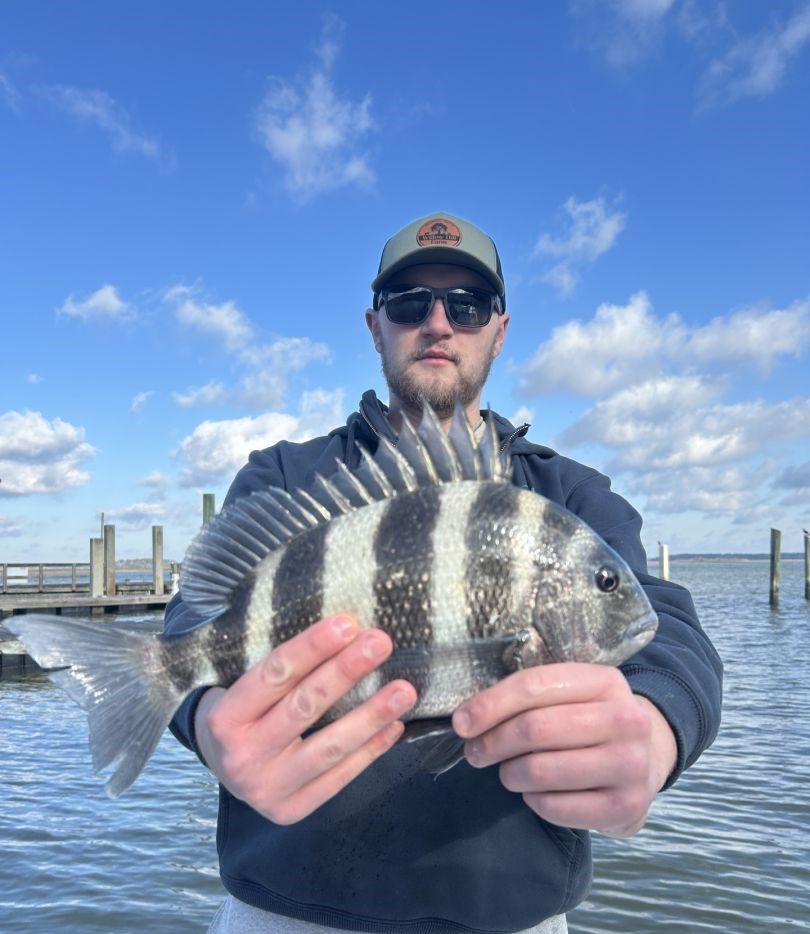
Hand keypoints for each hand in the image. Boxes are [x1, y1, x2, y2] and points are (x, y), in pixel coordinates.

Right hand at [194, 615, 416, 824]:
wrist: (220, 767)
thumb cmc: (240, 713)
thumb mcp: (241, 686)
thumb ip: (279, 668)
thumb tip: (343, 632)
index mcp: (225, 717)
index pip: (274, 674)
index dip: (312, 647)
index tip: (348, 623)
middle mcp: (242, 755)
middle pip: (304, 707)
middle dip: (346, 672)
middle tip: (381, 643)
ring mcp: (266, 789)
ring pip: (328, 748)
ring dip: (371, 716)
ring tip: (404, 691)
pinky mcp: (291, 810)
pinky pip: (339, 777)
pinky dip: (370, 750)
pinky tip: (394, 726)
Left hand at [451, 663, 676, 836]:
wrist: (644, 757)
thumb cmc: (588, 720)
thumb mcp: (568, 694)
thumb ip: (526, 697)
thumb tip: (467, 719)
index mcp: (605, 681)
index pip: (534, 686)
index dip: (490, 705)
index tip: (462, 723)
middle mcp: (626, 720)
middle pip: (535, 729)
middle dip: (493, 742)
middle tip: (475, 752)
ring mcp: (631, 765)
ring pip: (541, 770)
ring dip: (511, 774)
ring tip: (509, 772)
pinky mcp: (626, 807)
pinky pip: (555, 807)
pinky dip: (533, 800)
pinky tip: (535, 792)